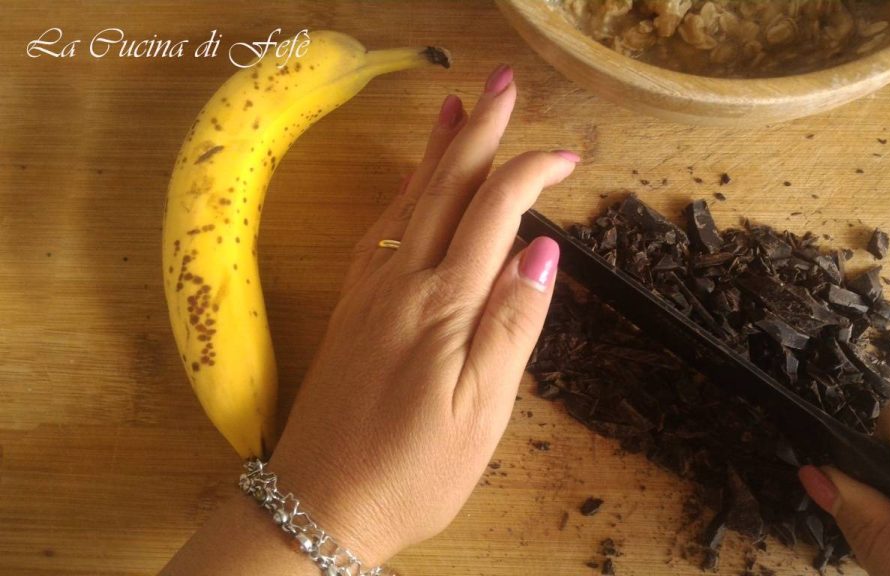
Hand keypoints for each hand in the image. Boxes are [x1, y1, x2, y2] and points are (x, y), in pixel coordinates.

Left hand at [268, 64, 577, 565]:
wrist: (319, 504)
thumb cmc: (414, 470)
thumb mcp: (482, 410)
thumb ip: (511, 325)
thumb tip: (542, 251)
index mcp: (444, 302)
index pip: (495, 210)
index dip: (532, 171)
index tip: (569, 155)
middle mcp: (402, 281)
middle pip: (446, 187)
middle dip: (477, 130)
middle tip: (499, 82)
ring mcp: (370, 291)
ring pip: (408, 201)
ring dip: (435, 152)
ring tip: (452, 108)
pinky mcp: (351, 308)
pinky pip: (380, 230)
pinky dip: (401, 195)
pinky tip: (407, 189)